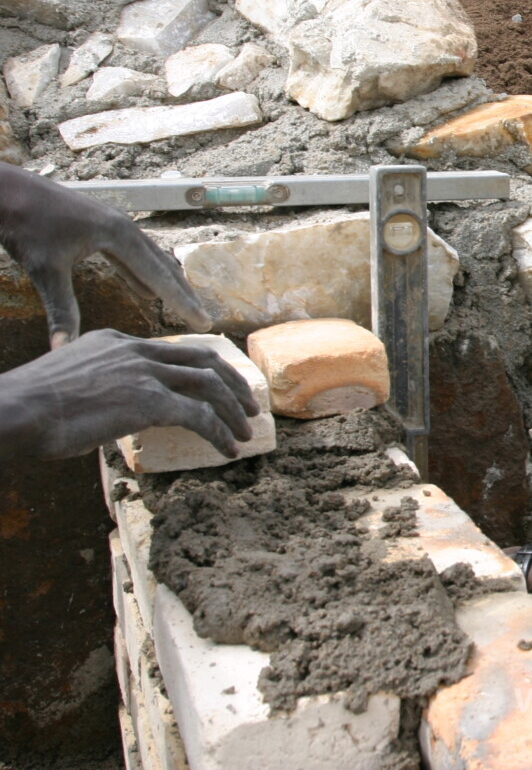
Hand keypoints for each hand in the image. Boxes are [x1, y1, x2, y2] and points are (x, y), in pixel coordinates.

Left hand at [0, 165, 210, 347]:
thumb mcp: (45, 270)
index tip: (203, 324)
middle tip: (203, 321)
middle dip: (183, 295)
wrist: (8, 189)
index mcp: (119, 235)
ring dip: (166, 284)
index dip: (182, 303)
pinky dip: (142, 275)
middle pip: (164, 266)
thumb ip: (61, 310)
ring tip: (182, 306)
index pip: (160, 276)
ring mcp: (114, 225)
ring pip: (150, 260)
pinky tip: (145, 290)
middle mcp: (125, 228)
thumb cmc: (25, 224)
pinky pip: (131, 255)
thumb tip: (63, 349)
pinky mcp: (101, 227)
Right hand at [0, 329, 258, 459]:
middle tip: (248, 405)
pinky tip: (228, 449)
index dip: (202, 369)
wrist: (14, 410)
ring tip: (246, 431)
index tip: (217, 387)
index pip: (173, 351)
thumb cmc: (28, 407)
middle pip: (203, 361)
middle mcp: (136, 350)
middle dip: (232, 384)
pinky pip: (199, 416)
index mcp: (117, 342)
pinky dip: (220, 433)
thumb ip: (100, 387)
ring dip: (234, 411)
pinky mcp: (150, 400)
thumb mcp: (70, 383)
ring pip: (209, 386)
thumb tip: (111, 412)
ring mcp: (145, 373)